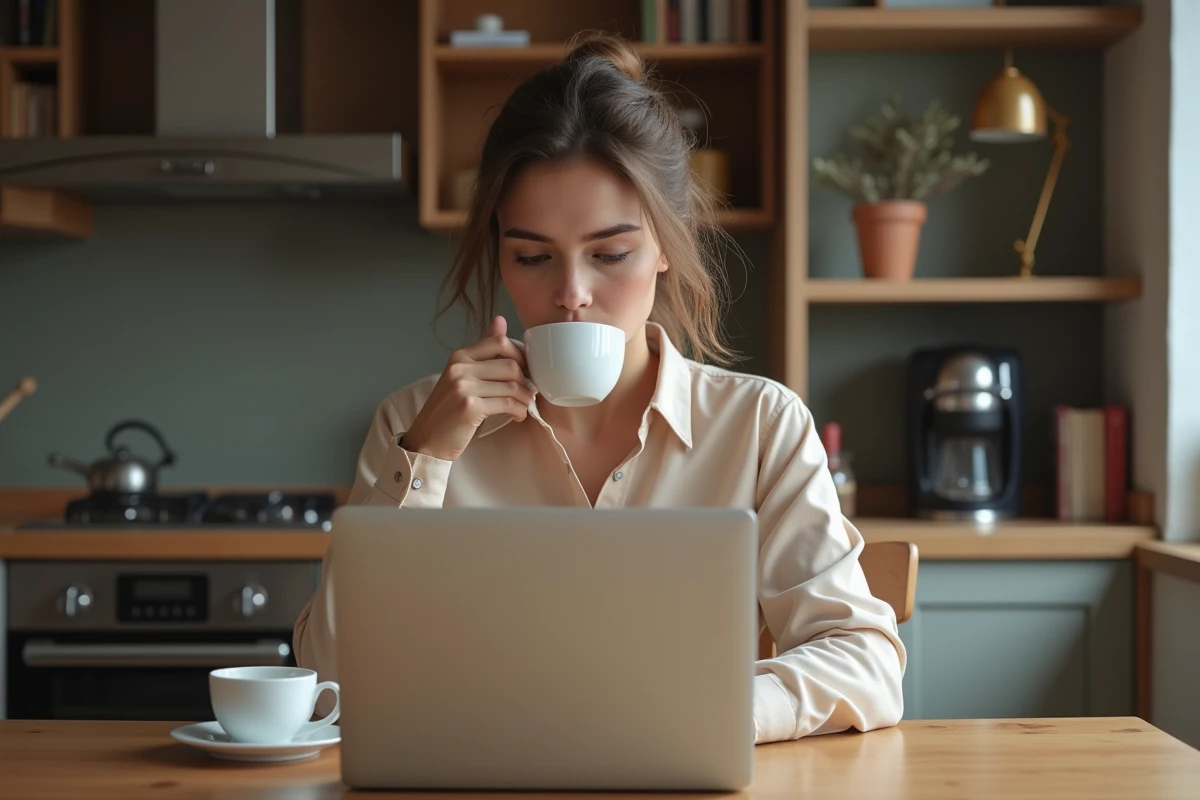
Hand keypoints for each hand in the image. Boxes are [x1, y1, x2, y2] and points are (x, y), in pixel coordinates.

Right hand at [401, 316, 535, 460]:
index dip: (520, 356)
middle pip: (511, 364)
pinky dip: (519, 410)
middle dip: (526, 380)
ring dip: (525, 398)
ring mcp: (464, 386)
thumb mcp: (463, 376)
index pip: (500, 342)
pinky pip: (507, 403)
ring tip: (525, 406)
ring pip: (512, 385)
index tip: (526, 370)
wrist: (427, 440)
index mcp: (459, 356)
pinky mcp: (470, 407)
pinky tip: (518, 415)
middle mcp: (460, 367)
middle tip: (529, 392)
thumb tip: (501, 320)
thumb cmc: (448, 410)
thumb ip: (484, 352)